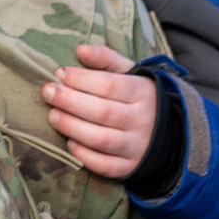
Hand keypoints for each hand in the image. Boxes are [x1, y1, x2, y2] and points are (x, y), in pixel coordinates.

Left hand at [41, 44, 157, 179]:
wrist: (171, 132)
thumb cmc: (140, 97)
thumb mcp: (130, 73)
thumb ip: (106, 59)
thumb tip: (80, 50)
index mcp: (142, 92)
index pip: (108, 85)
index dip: (80, 79)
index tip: (59, 73)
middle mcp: (142, 120)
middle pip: (101, 112)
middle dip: (69, 101)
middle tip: (47, 92)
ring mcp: (137, 146)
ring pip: (100, 139)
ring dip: (71, 127)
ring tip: (52, 115)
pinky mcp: (130, 167)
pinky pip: (105, 165)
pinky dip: (84, 155)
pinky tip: (70, 142)